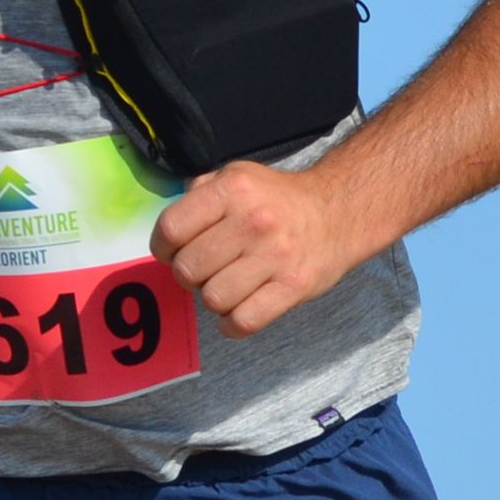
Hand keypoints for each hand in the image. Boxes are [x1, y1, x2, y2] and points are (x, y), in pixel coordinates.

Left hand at [153, 161, 375, 338]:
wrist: (337, 213)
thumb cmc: (276, 200)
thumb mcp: (237, 176)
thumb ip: (199, 194)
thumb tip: (170, 229)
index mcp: (233, 189)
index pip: (172, 228)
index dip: (162, 246)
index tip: (172, 251)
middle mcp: (254, 221)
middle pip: (188, 269)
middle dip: (188, 275)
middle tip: (205, 269)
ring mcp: (276, 256)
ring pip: (213, 299)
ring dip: (213, 298)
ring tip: (227, 285)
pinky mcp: (294, 287)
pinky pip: (243, 322)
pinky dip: (232, 323)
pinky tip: (238, 310)